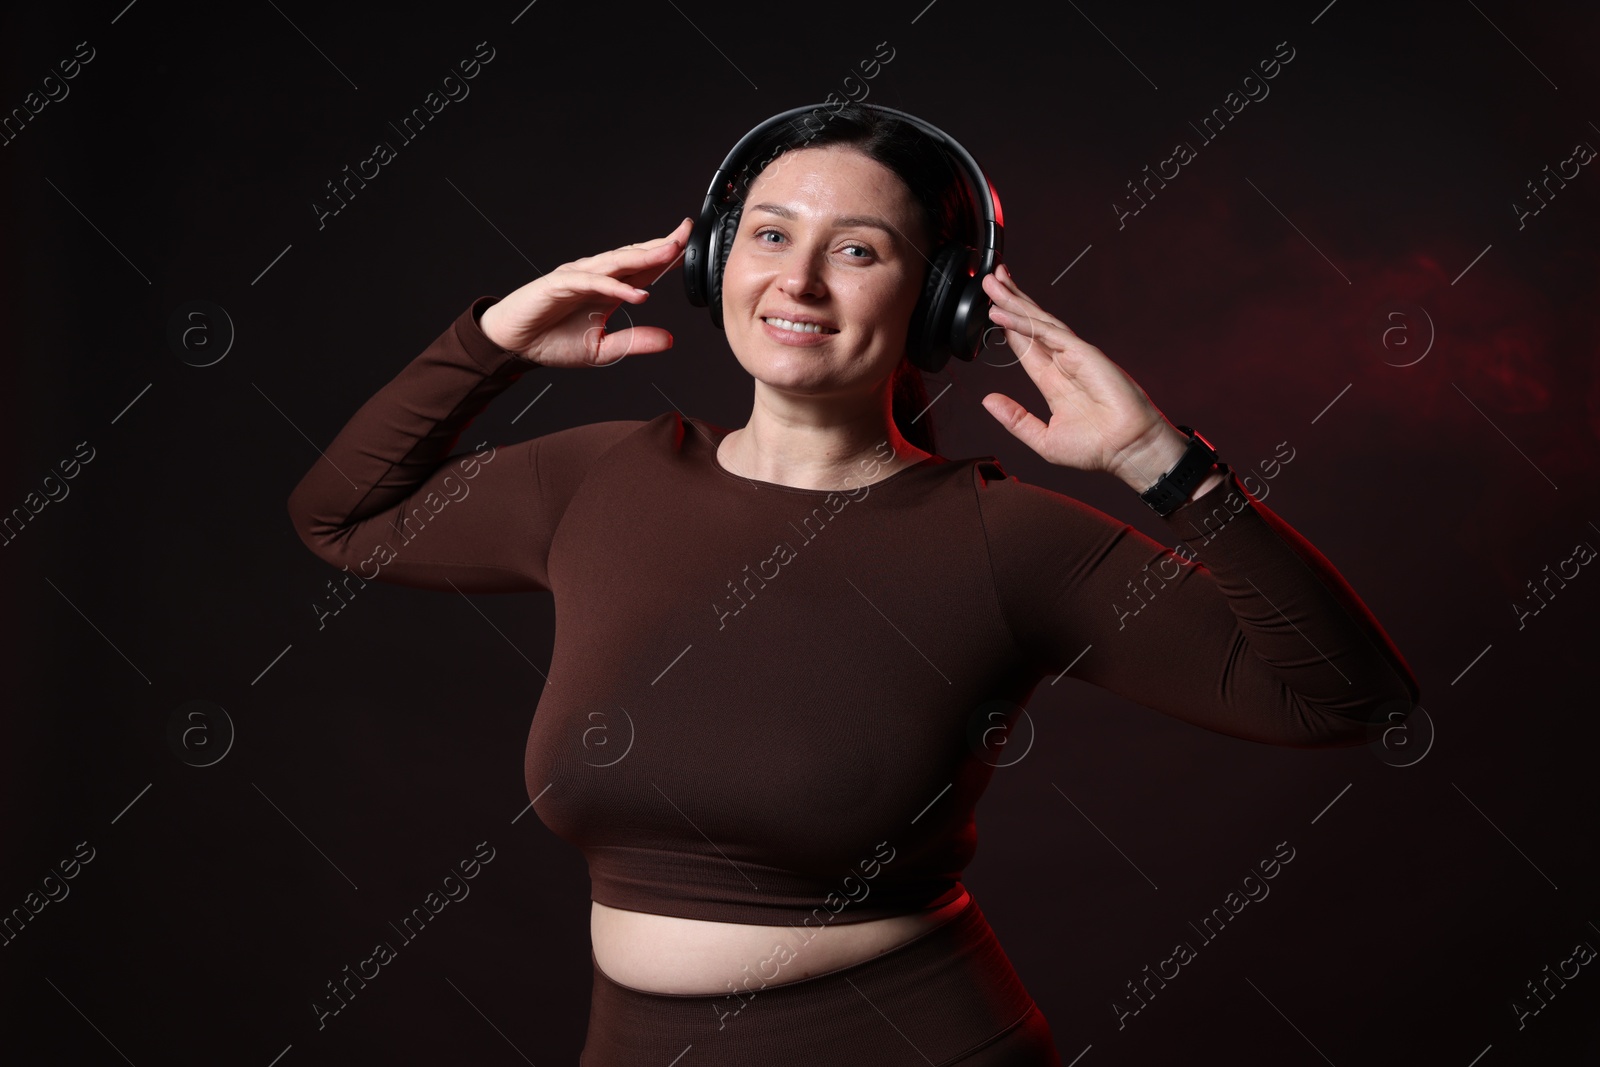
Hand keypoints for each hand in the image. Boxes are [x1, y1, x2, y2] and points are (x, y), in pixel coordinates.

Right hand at [478, 218, 693, 367]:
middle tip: (686, 234)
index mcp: (608, 290)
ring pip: (615, 262)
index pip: (643, 270)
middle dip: (661, 246)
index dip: (666, 257)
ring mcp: (577, 277)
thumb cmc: (552, 341)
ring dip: (642, 257)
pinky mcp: (559, 285)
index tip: (689, 246)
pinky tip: (635, 294)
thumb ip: (634, 343)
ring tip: (669, 253)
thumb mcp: (602, 350)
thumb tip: (669, 340)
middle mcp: (596, 277)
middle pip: (634, 257)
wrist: (514, 344)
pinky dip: (613, 286)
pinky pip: (591, 282)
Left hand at [978, 264, 1190, 491]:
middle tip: (990, 280)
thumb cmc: (1096, 449)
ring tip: (993, 283)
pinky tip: (1004, 313)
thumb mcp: (1043, 439)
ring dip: (1014, 301)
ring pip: (1039, 322)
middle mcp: (1063, 363)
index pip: (1025, 346)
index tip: (991, 307)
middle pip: (1030, 325)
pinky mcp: (1084, 354)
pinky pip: (1049, 334)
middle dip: (1010, 301)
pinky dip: (1025, 322)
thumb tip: (988, 401)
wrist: (1128, 451)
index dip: (1008, 325)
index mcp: (1054, 382)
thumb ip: (1015, 419)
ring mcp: (1074, 356)